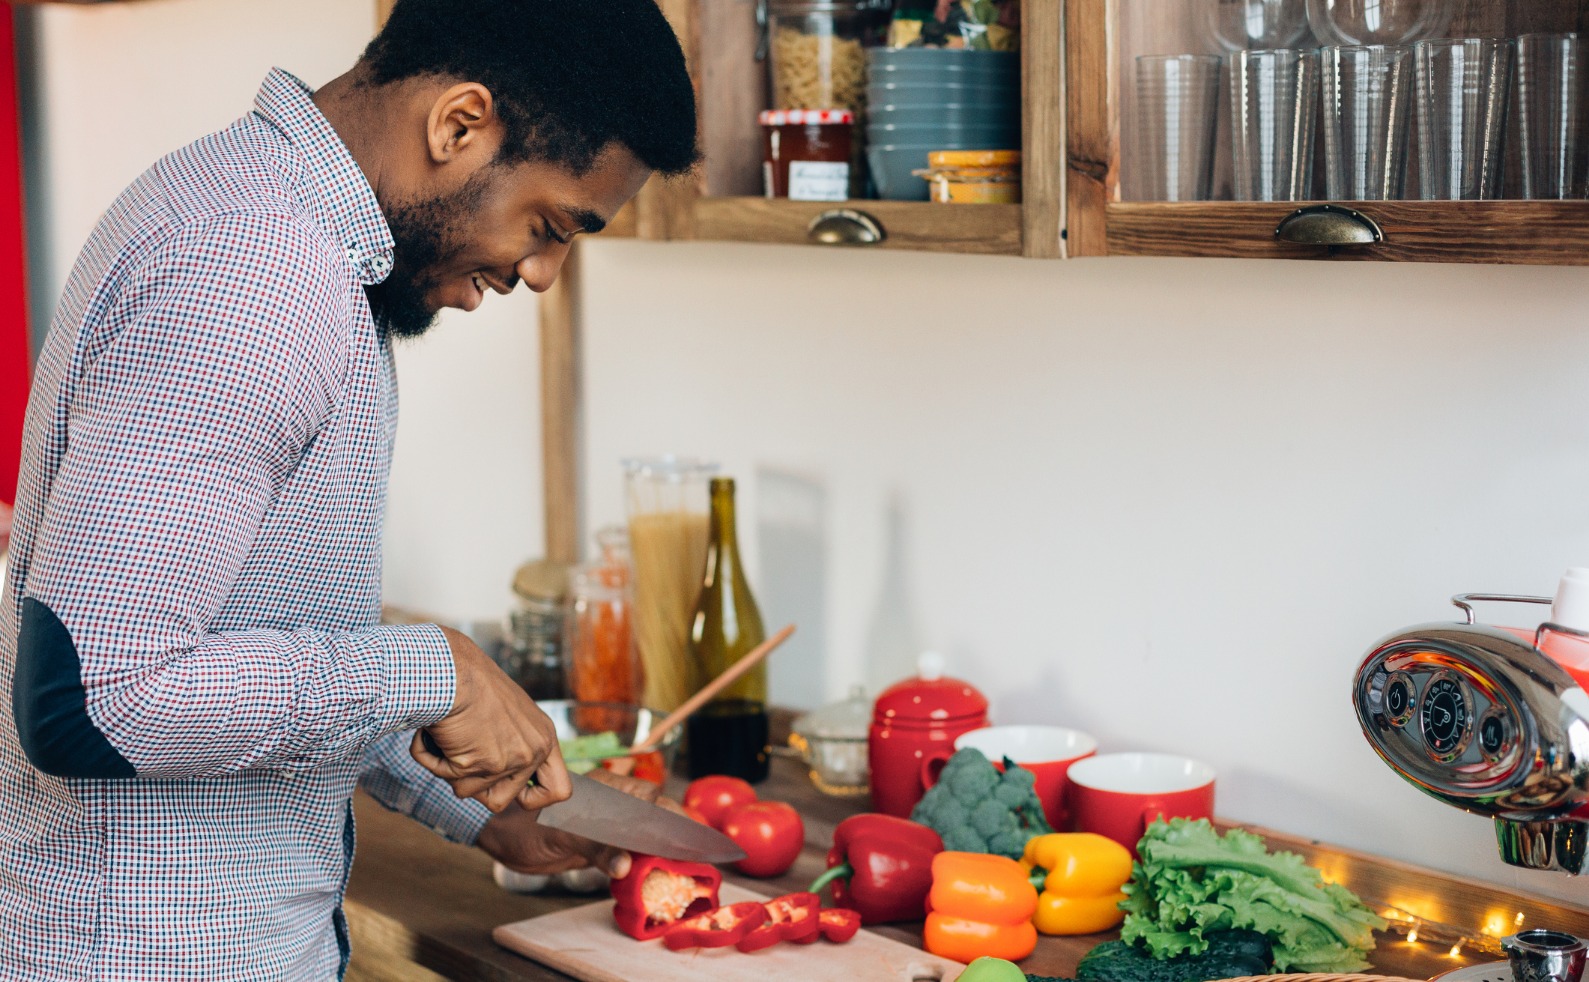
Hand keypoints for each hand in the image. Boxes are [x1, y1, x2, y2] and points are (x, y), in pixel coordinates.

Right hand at [410, 626, 571, 813]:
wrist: (452, 668)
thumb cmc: (471, 681)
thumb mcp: (507, 712)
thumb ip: (511, 742)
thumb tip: (495, 776)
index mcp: (544, 737)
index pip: (560, 790)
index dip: (534, 799)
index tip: (514, 794)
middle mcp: (533, 751)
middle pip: (502, 801)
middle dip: (474, 786)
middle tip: (462, 755)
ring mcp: (510, 760)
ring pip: (468, 792)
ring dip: (449, 768)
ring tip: (449, 734)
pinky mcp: (482, 764)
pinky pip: (445, 776)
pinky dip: (430, 758)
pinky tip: (434, 732)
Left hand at [476, 768, 685, 878]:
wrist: (502, 836)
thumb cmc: (525, 825)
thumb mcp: (561, 834)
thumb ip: (595, 846)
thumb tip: (626, 865)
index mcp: (607, 788)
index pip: (649, 798)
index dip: (671, 815)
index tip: (689, 837)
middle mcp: (612, 803)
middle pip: (654, 815)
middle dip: (674, 834)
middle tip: (692, 858)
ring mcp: (607, 824)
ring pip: (644, 834)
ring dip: (660, 850)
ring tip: (680, 869)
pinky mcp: (600, 845)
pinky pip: (628, 851)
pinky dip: (641, 863)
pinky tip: (652, 876)